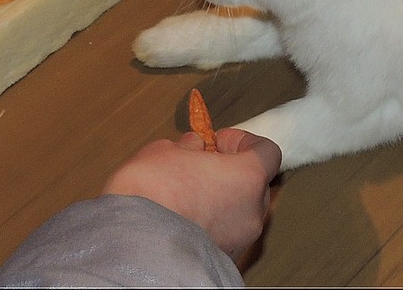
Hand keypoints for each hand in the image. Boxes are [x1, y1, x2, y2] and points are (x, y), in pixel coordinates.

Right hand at [102, 128, 281, 257]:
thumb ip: (187, 147)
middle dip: (231, 172)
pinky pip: (226, 234)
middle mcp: (253, 211)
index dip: (243, 142)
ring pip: (240, 211)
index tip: (218, 141)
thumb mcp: (163, 151)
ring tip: (187, 194)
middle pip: (255, 183)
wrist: (134, 248)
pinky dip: (212, 224)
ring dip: (221, 199)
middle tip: (202, 165)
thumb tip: (193, 148)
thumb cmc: (150, 195)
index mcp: (248, 177)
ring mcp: (241, 240)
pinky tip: (183, 220)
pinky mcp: (224, 261)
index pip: (268, 152)